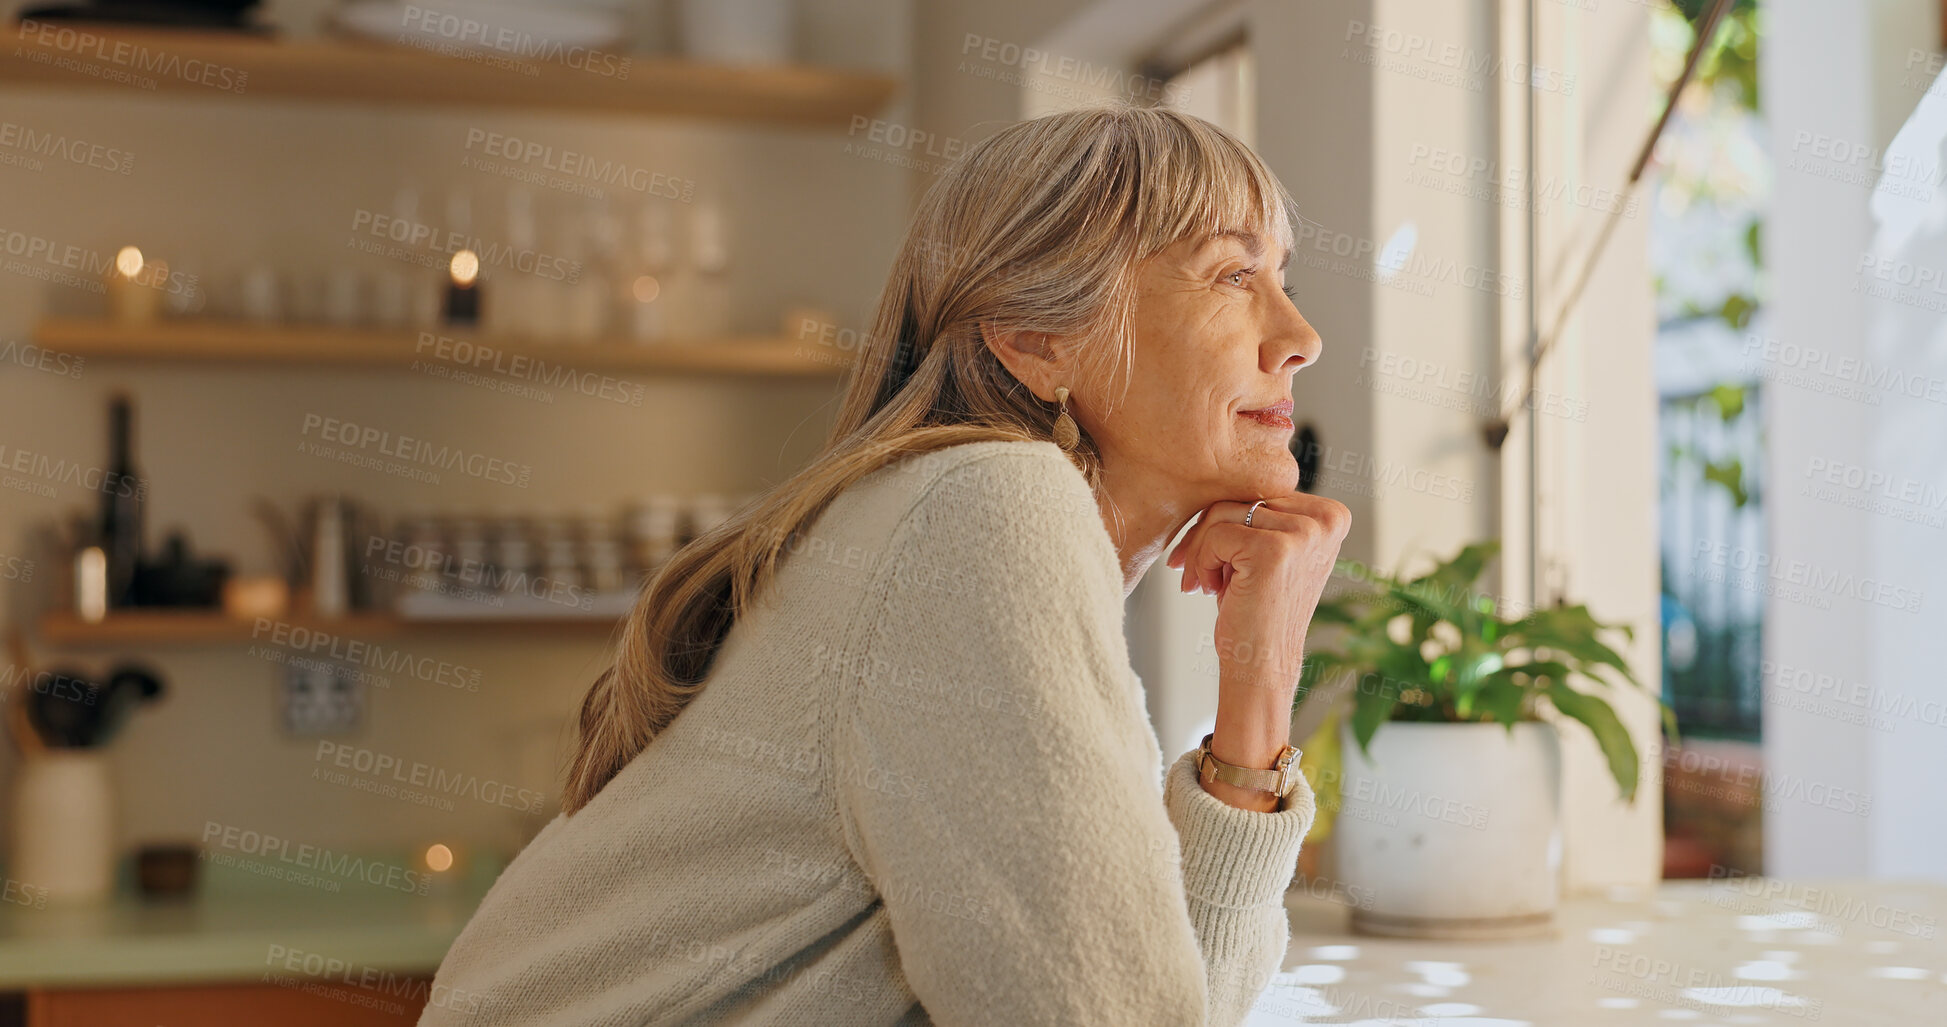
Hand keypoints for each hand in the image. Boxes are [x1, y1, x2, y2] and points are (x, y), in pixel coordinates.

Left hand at [1165, 494, 1350, 808]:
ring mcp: (1304, 533)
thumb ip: (1262, 511)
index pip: (1260, 489)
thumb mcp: (1269, 549)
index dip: (1226, 520)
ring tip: (1209, 584)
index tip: (1211, 556)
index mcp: (1332, 514)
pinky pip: (1215, 533)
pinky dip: (1202, 562)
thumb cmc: (1256, 609)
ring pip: (1223, 512)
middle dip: (1208, 533)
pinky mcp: (1275, 549)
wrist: (1260, 666)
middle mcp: (1327, 519)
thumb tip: (1220, 467)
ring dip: (1202, 549)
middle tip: (1196, 571)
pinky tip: (1211, 590)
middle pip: (1241, 495)